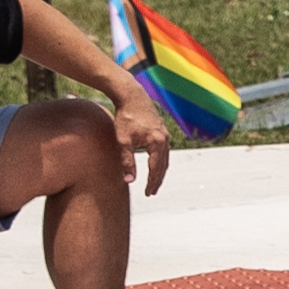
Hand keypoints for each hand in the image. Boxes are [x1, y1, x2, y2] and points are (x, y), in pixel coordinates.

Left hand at [109, 75, 178, 193]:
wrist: (132, 95)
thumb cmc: (126, 117)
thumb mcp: (123, 140)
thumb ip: (127, 161)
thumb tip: (129, 180)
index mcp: (157, 143)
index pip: (156, 169)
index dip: (151, 182)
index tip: (147, 193)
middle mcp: (165, 139)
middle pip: (164, 165)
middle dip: (158, 180)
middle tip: (152, 192)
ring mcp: (165, 134)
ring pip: (165, 158)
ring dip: (160, 171)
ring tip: (154, 181)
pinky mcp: (161, 130)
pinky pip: (164, 150)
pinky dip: (161, 160)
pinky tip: (155, 163)